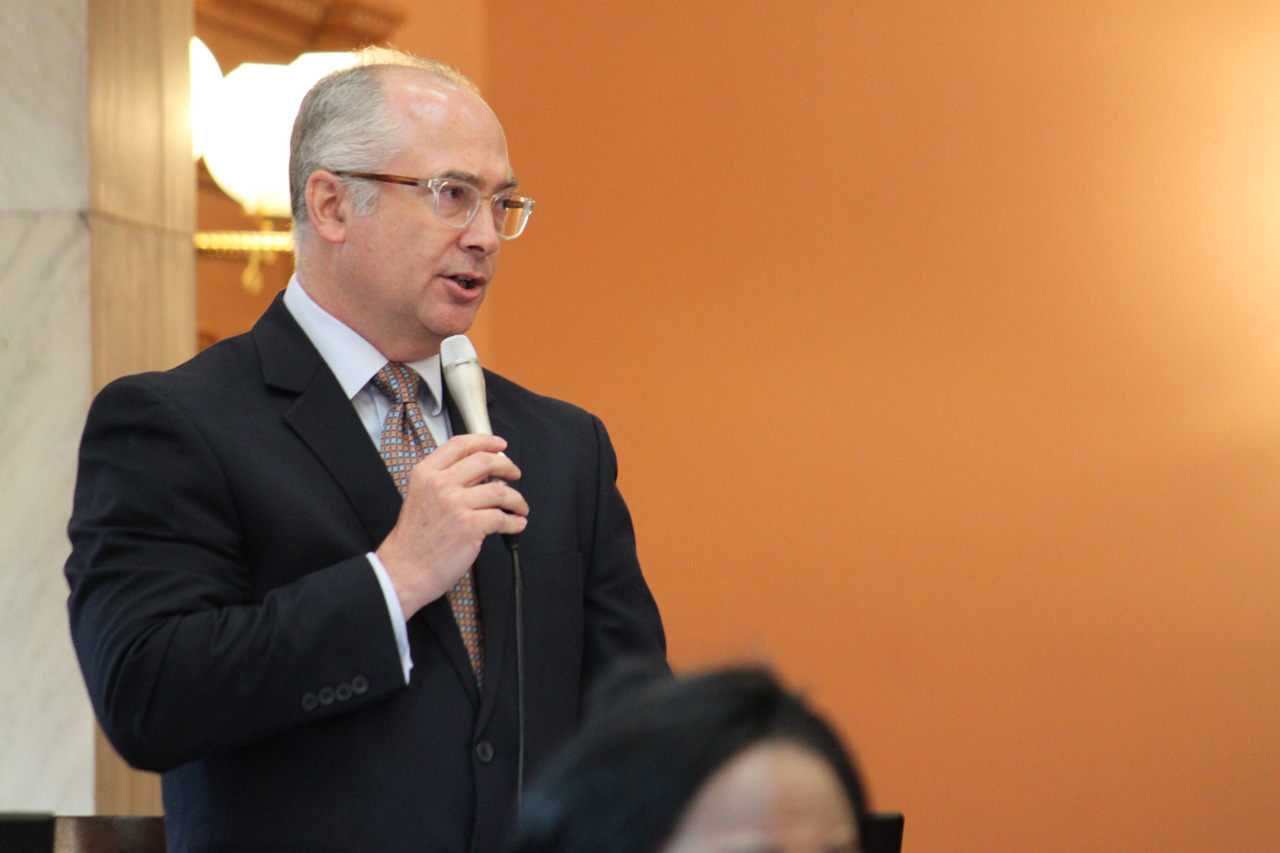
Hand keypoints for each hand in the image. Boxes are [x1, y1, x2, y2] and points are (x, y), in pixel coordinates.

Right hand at [375, 434, 527, 617]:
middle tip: (514, 474)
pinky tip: (516, 524)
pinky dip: (515, 522)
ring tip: (519, 507)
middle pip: (485, 461)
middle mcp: (440, 484)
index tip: (499, 445)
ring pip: (500, 491)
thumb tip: (478, 474)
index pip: (460, 444)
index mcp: (426, 473)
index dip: (485, 441)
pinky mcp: (470, 526)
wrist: (404, 570)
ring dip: (516, 499)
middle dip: (507, 466)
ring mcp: (456, 504)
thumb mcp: (419, 497)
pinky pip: (502, 517)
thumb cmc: (412, 540)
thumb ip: (443, 481)